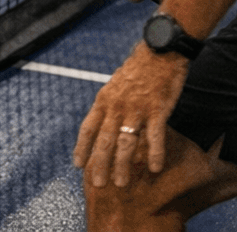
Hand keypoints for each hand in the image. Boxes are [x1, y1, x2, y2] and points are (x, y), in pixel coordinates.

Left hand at [73, 45, 188, 188]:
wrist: (159, 51)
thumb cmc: (138, 69)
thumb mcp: (115, 85)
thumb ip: (109, 105)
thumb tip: (103, 124)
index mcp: (104, 100)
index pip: (88, 128)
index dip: (82, 148)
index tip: (78, 165)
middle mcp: (116, 106)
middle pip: (104, 140)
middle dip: (100, 164)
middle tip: (98, 185)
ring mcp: (136, 108)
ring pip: (126, 142)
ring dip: (123, 165)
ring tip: (122, 183)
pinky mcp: (157, 109)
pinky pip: (154, 136)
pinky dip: (154, 153)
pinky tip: (154, 168)